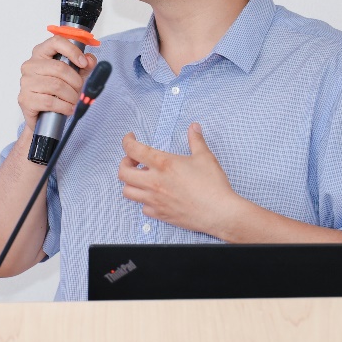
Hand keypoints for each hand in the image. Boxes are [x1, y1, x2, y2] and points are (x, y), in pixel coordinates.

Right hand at [17, 37, 97, 130]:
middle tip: (79, 90)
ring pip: (56, 86)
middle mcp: (30, 65)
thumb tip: (90, 59)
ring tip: (73, 101)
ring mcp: (26, 82)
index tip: (83, 63)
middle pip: (60, 68)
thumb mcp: (74, 75)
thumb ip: (84, 66)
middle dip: (75, 81)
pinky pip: (50, 102)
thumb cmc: (56, 92)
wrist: (42, 115)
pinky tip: (68, 109)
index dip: (73, 51)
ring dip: (71, 96)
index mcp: (41, 53)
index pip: (56, 42)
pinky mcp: (25, 99)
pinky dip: (64, 107)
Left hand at [118, 123, 242, 236]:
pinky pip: (142, 207)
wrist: (219, 212)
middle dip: (124, 163)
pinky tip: (154, 195)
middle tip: (134, 161)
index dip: (127, 141)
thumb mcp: (204, 157)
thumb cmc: (212, 185)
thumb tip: (194, 127)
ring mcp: (154, 200)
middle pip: (123, 172)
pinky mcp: (159, 214)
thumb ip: (196, 140)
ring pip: (127, 191)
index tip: (130, 138)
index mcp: (163, 164)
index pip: (132, 149)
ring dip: (131, 182)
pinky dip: (144, 200)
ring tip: (142, 178)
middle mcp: (154, 182)